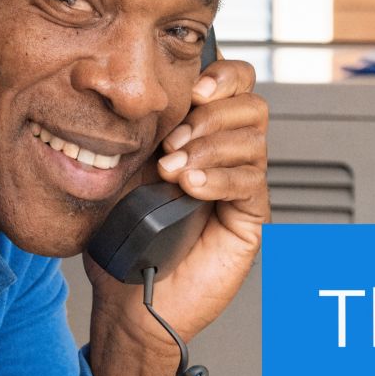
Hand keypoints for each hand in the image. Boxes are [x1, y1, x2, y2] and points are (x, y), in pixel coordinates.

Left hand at [84, 58, 268, 375]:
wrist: (129, 298)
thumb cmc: (124, 241)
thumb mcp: (122, 172)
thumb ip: (139, 131)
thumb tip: (133, 93)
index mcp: (200, 134)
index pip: (233, 84)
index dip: (221, 77)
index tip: (192, 89)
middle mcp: (227, 156)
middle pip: (252, 105)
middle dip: (212, 113)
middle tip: (174, 139)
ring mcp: (241, 187)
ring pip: (253, 141)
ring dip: (210, 147)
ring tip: (173, 170)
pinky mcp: (249, 219)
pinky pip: (250, 184)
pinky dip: (219, 179)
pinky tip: (191, 187)